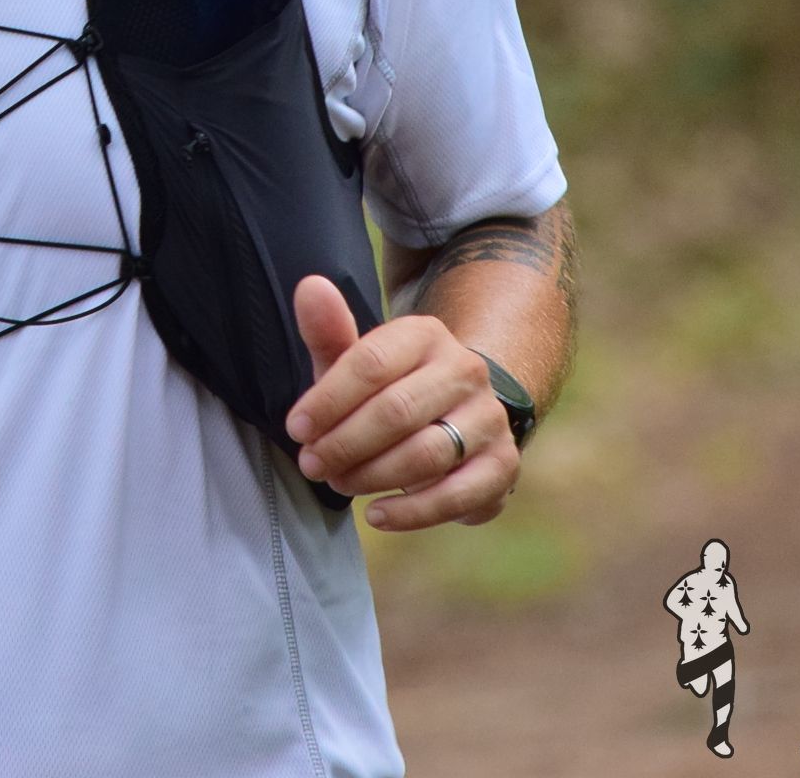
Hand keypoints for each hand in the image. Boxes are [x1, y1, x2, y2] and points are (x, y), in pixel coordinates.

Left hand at [282, 275, 518, 531]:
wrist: (458, 414)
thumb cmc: (389, 389)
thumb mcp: (356, 360)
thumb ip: (329, 331)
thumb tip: (310, 285)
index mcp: (425, 335)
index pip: (371, 362)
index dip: (327, 399)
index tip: (296, 428)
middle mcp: (465, 371)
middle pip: (396, 411)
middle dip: (345, 443)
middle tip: (312, 464)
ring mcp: (489, 418)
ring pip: (426, 454)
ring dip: (372, 476)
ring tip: (340, 484)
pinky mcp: (502, 465)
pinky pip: (458, 495)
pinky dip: (412, 512)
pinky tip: (377, 514)